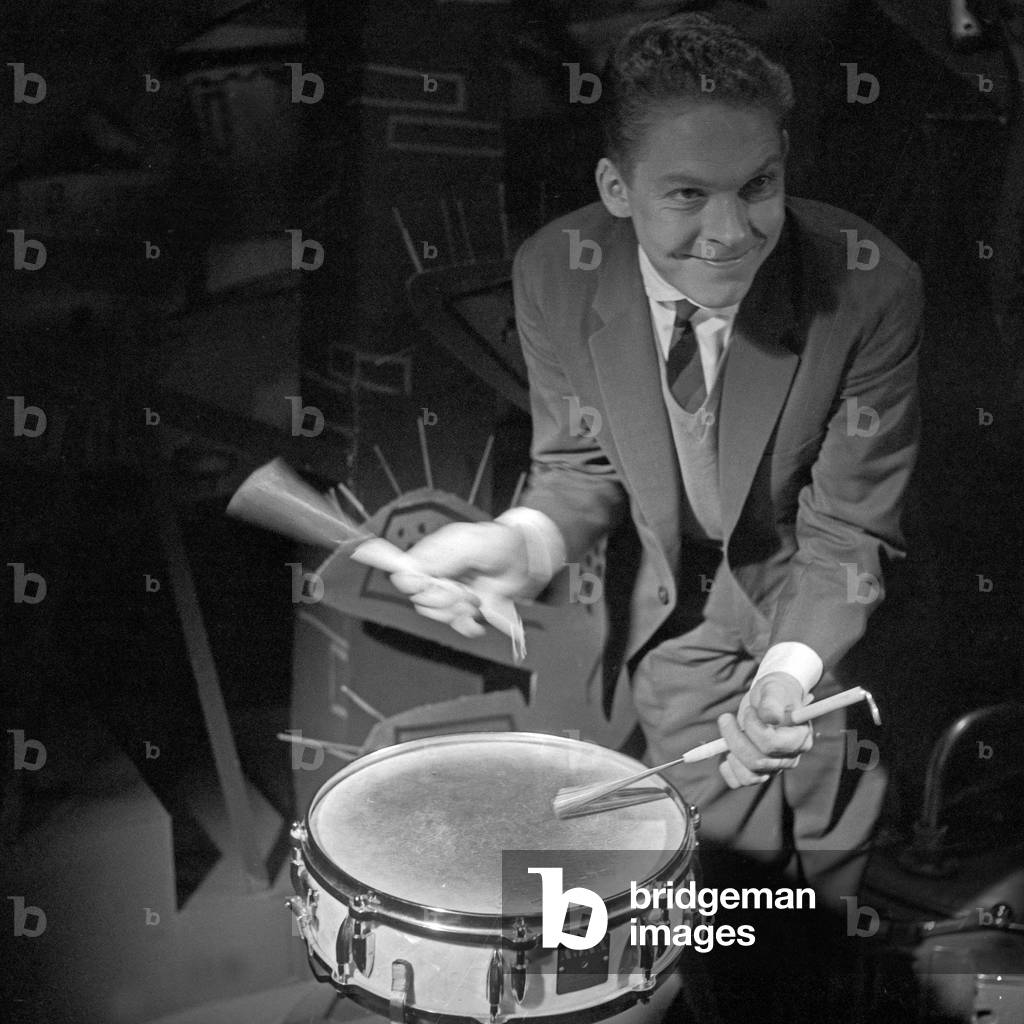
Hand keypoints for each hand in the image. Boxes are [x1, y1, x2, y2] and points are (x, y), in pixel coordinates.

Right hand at [389, 522, 531, 638]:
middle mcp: (440, 575)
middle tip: (465, 591)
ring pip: (438, 614)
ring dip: (458, 611)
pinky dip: (468, 625)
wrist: (527, 559)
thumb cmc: (502, 543)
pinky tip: (478, 616)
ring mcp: (452, 593)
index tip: (432, 586)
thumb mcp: (472, 542)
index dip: (415, 585)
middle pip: (421, 600)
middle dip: (444, 600)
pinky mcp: (467, 608)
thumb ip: (442, 555)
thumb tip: (412, 567)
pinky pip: (458, 625)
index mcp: (434, 556)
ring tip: (476, 600)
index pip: (405, 576)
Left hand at [716, 671, 813, 788]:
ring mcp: (774, 767)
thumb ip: (772, 703)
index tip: (749, 710)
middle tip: (725, 717)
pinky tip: (724, 756)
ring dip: (732, 754)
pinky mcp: (759, 771)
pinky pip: (741, 781)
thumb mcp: (774, 690)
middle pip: (758, 761)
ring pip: (750, 776)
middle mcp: (789, 758)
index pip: (772, 744)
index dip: (753, 728)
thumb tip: (770, 718)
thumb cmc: (774, 692)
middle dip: (735, 738)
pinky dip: (729, 771)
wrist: (769, 698)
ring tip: (725, 736)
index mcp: (799, 739)